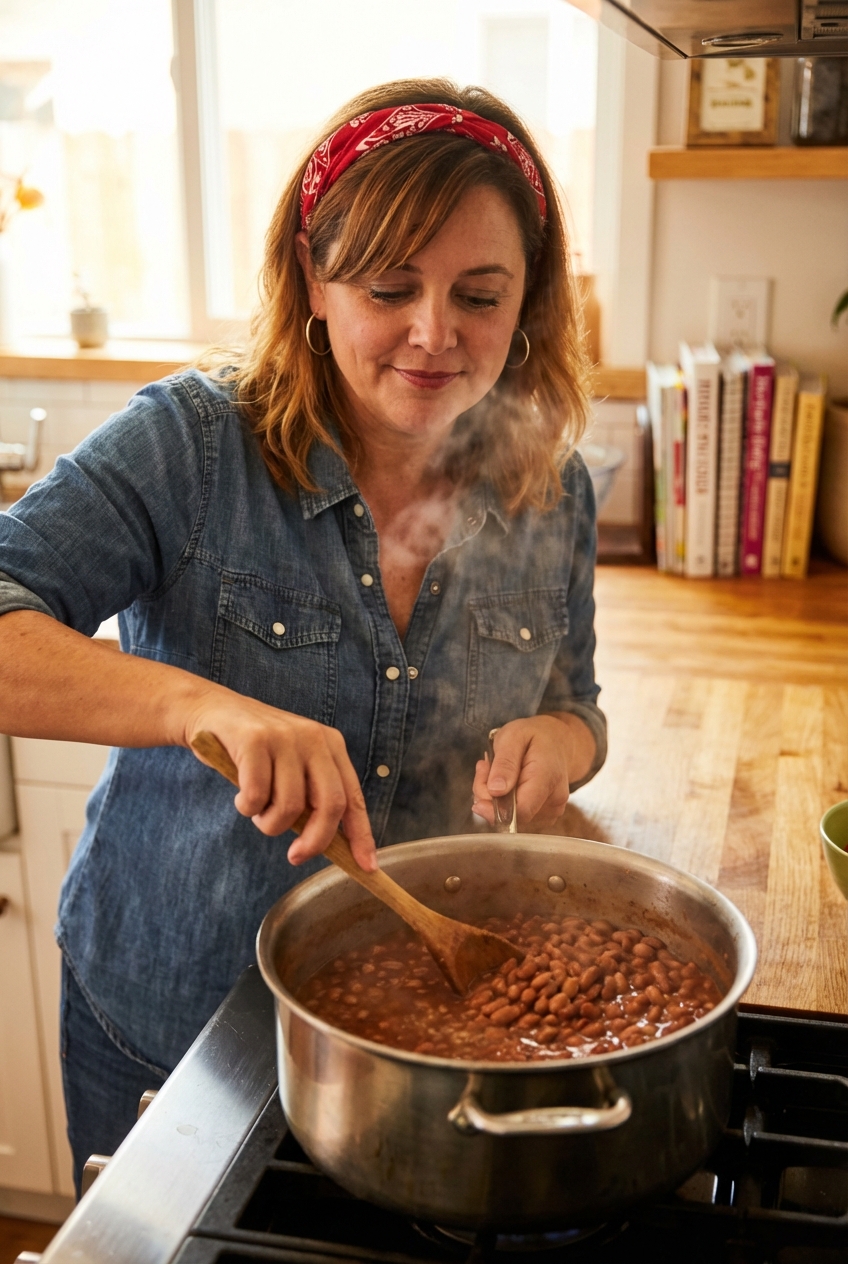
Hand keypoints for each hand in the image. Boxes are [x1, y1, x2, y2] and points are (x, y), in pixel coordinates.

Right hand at [185, 691, 375, 871]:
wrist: (212, 712)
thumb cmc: (255, 751)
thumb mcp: (292, 767)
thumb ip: (311, 796)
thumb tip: (328, 844)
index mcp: (331, 745)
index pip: (354, 797)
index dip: (361, 835)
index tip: (366, 867)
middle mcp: (314, 738)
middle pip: (331, 805)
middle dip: (315, 841)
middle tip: (296, 856)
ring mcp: (285, 737)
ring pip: (290, 807)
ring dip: (269, 823)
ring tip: (257, 810)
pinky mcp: (255, 740)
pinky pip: (257, 797)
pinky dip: (247, 807)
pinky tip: (241, 797)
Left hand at [471, 714, 592, 831]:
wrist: (558, 741)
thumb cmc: (535, 736)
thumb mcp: (514, 736)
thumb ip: (505, 763)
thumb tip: (495, 791)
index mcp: (548, 778)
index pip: (521, 811)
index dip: (494, 809)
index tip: (480, 790)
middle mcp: (554, 799)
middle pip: (512, 816)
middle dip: (489, 796)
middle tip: (486, 768)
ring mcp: (552, 810)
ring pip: (510, 818)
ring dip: (493, 798)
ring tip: (496, 771)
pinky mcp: (545, 817)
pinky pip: (516, 817)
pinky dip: (503, 803)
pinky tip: (504, 782)